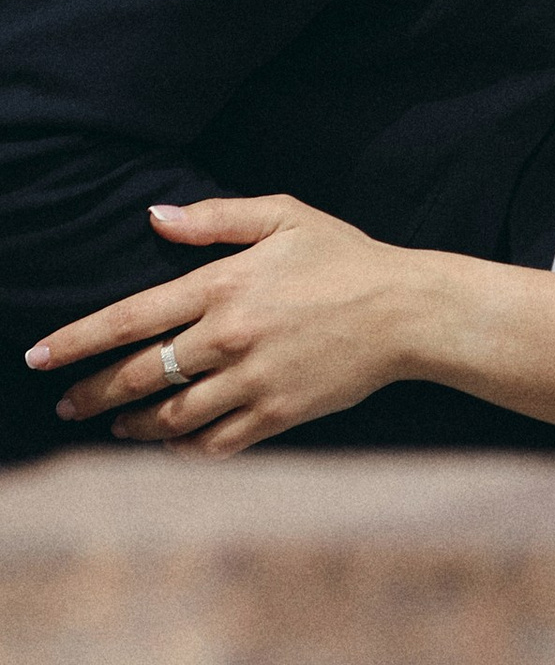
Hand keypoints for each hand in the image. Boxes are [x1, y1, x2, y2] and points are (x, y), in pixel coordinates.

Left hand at [29, 196, 428, 452]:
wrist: (406, 311)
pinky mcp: (277, 414)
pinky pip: (212, 443)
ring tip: (114, 424)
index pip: (131, 317)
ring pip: (170, 415)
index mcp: (225, 285)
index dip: (77, 339)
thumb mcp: (284, 216)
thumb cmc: (343, 257)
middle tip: (66, 403)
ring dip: (132, 424)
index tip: (37, 356)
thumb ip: (214, 219)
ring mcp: (253, 380)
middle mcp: (230, 337)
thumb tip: (152, 217)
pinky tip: (168, 442)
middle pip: (140, 374)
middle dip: (92, 393)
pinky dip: (181, 448)